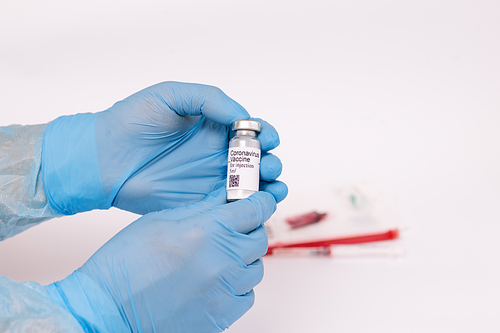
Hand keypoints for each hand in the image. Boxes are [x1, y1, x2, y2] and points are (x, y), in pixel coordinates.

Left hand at [42, 81, 285, 214]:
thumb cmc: (131, 121)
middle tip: (268, 166)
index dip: (265, 134)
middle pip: (257, 159)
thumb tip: (241, 117)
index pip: (249, 130)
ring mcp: (209, 178)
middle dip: (271, 162)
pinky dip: (250, 206)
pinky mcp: (200, 201)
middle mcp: (216, 152)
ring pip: (250, 184)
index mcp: (213, 126)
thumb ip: (209, 99)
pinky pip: (231, 205)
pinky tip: (259, 204)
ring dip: (269, 185)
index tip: (267, 139)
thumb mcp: (169, 95)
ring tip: (272, 187)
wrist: (102, 159)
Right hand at [46, 189, 274, 331]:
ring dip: (243, 259)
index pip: (255, 210)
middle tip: (232, 230)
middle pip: (259, 239)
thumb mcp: (162, 220)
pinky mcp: (221, 315)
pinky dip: (237, 286)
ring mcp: (224, 291)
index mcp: (207, 230)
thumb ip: (202, 209)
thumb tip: (226, 198)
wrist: (108, 309)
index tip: (260, 201)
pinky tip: (216, 281)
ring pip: (255, 269)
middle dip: (249, 230)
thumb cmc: (126, 263)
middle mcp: (222, 261)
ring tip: (218, 258)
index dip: (260, 201)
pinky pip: (246, 295)